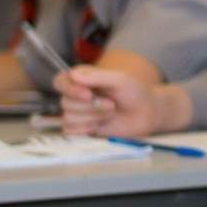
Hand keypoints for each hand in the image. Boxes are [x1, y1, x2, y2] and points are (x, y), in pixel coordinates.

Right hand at [52, 66, 190, 136]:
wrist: (146, 113)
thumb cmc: (134, 92)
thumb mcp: (118, 79)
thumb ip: (96, 76)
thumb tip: (73, 75)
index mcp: (81, 79)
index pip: (60, 82)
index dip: (70, 89)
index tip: (88, 95)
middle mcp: (76, 95)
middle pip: (65, 102)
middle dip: (91, 107)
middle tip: (112, 105)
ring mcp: (79, 113)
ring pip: (68, 118)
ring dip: (92, 117)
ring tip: (110, 113)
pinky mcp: (82, 129)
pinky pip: (71, 131)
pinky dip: (86, 129)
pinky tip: (101, 125)